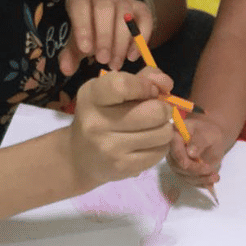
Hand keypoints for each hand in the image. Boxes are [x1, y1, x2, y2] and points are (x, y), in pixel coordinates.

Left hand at [59, 0, 153, 74]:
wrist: (111, 26)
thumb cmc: (89, 33)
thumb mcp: (77, 43)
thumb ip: (70, 55)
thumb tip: (66, 69)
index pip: (80, 5)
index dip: (83, 26)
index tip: (86, 50)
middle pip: (104, 6)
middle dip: (104, 35)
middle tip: (103, 60)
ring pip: (124, 12)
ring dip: (120, 41)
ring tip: (115, 63)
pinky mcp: (141, 7)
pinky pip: (144, 18)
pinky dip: (140, 38)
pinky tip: (132, 56)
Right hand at [69, 67, 174, 187]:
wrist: (79, 157)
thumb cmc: (101, 114)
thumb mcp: (112, 88)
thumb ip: (143, 78)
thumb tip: (167, 84)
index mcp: (92, 96)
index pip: (122, 85)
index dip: (146, 85)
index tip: (150, 91)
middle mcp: (97, 123)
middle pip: (153, 112)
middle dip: (163, 109)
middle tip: (158, 111)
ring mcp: (109, 148)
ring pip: (162, 133)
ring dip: (165, 127)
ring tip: (154, 127)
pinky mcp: (122, 168)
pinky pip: (160, 152)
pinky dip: (161, 145)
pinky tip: (149, 142)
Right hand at [166, 115, 226, 187]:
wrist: (211, 140)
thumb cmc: (208, 133)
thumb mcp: (208, 133)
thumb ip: (200, 141)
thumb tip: (190, 152)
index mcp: (174, 137)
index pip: (175, 150)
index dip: (183, 159)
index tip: (193, 164)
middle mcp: (172, 152)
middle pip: (179, 166)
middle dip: (195, 170)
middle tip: (210, 169)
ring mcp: (176, 164)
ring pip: (185, 176)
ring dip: (201, 178)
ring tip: (215, 176)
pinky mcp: (183, 173)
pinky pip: (191, 181)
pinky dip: (202, 182)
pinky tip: (211, 181)